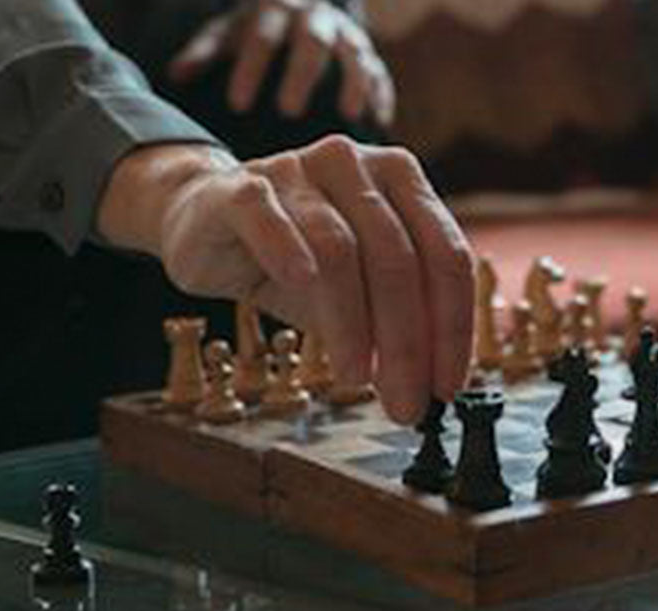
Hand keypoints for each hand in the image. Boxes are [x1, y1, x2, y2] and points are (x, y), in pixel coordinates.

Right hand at [98, 136, 473, 423]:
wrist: (205, 217)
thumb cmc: (293, 255)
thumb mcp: (356, 291)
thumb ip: (393, 322)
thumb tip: (426, 386)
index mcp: (400, 179)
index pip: (446, 255)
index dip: (452, 328)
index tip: (445, 386)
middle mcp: (354, 164)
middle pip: (398, 259)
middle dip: (407, 342)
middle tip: (404, 400)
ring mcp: (296, 169)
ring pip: (339, 249)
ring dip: (352, 325)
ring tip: (354, 376)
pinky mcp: (239, 187)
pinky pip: (267, 218)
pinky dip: (287, 251)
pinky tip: (300, 285)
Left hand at [167, 0, 394, 124]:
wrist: (303, 6)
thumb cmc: (258, 29)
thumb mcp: (228, 33)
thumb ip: (203, 53)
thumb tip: (175, 76)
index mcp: (274, 10)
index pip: (261, 38)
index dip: (250, 69)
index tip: (236, 104)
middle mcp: (315, 17)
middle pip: (310, 43)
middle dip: (301, 75)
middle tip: (289, 112)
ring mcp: (346, 35)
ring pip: (353, 55)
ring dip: (352, 84)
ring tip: (347, 117)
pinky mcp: (370, 55)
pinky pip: (380, 73)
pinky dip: (380, 96)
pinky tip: (379, 123)